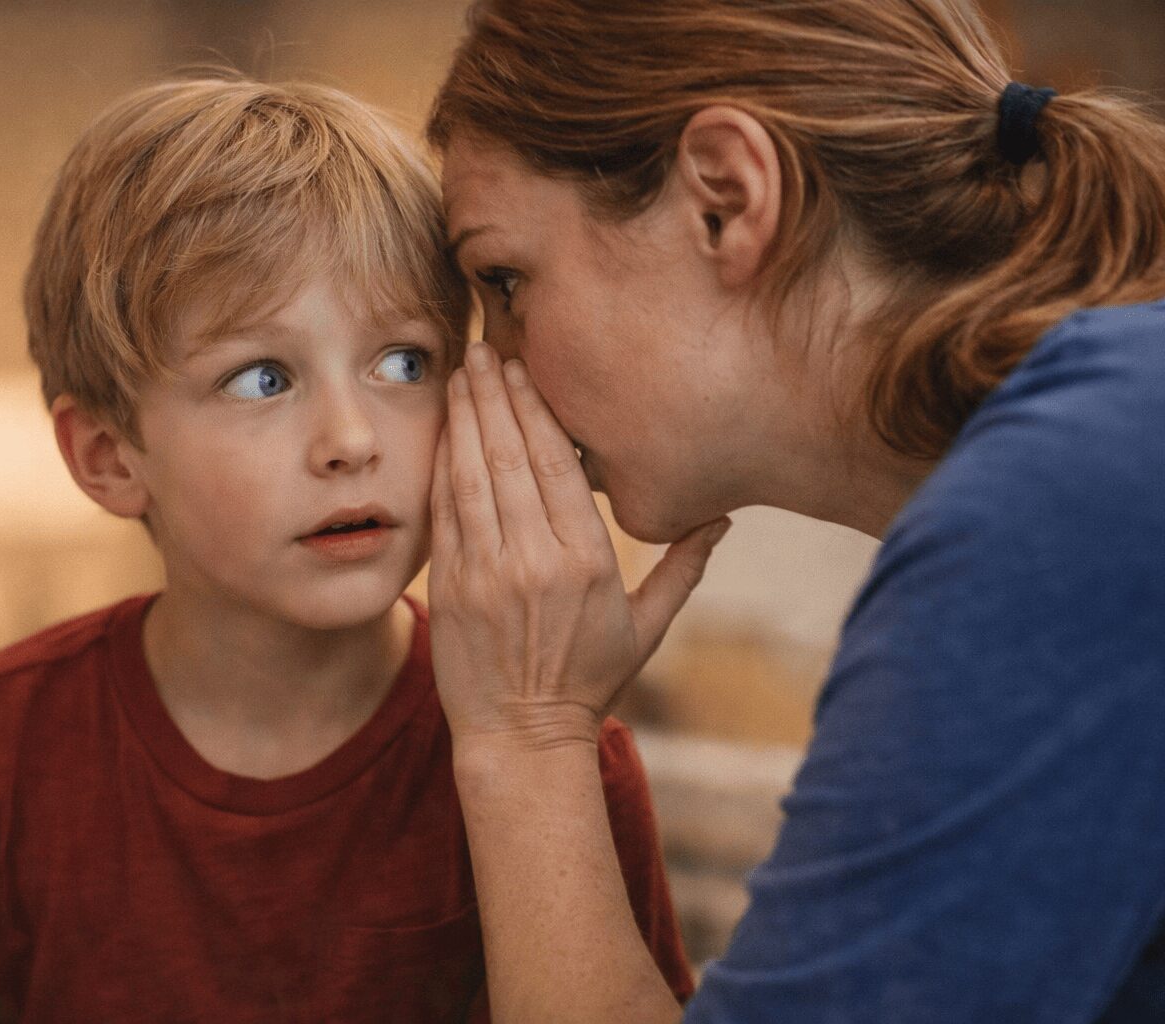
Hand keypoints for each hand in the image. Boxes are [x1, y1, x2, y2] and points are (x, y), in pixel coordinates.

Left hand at [429, 343, 730, 752]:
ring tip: (461, 374)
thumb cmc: (589, 680)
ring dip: (464, 418)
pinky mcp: (448, 585)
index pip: (558, 464)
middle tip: (485, 349)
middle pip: (510, 456)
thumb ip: (683, 567)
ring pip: (471, 475)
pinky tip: (442, 430)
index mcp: (586, 561)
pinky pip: (443, 511)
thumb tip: (724, 517)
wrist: (521, 738)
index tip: (525, 369)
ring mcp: (485, 571)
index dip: (537, 409)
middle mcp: (534, 559)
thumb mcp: (647, 627)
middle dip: (496, 396)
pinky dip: (441, 465)